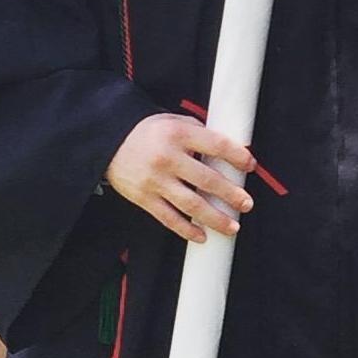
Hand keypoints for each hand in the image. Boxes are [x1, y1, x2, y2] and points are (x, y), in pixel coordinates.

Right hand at [105, 112, 253, 243]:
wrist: (107, 141)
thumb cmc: (148, 132)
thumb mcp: (174, 122)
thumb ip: (199, 133)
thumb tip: (231, 149)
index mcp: (178, 134)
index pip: (216, 145)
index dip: (237, 156)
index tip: (250, 166)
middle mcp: (168, 158)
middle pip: (207, 180)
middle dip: (231, 194)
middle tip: (247, 204)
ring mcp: (155, 180)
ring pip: (191, 204)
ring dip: (215, 218)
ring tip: (233, 227)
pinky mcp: (144, 198)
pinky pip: (169, 218)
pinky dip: (186, 229)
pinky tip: (202, 236)